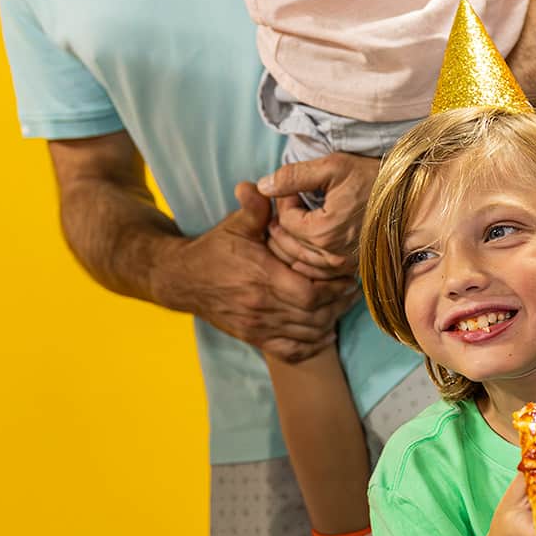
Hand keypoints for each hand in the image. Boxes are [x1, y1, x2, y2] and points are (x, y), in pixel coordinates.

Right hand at [170, 184, 358, 360]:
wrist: (182, 279)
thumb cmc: (214, 249)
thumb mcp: (235, 225)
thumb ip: (254, 207)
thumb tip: (260, 184)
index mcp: (261, 276)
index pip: (308, 292)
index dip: (334, 288)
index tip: (348, 277)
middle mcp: (260, 305)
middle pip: (313, 315)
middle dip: (339, 304)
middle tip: (354, 291)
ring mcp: (256, 325)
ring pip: (305, 333)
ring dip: (330, 322)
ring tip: (343, 306)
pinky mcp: (251, 336)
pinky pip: (289, 350)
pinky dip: (311, 346)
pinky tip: (325, 333)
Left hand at [257, 154, 380, 279]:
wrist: (410, 196)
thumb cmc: (373, 178)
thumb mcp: (333, 167)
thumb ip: (294, 176)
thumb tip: (262, 186)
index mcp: (323, 231)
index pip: (285, 221)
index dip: (284, 201)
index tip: (295, 188)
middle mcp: (332, 255)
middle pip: (288, 244)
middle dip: (284, 222)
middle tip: (293, 201)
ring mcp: (343, 265)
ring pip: (299, 259)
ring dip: (292, 240)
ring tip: (297, 218)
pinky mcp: (352, 268)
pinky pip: (317, 270)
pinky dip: (306, 257)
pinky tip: (309, 240)